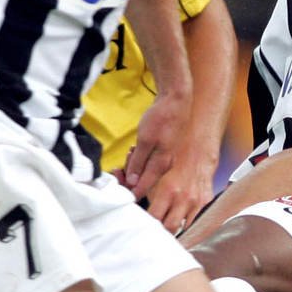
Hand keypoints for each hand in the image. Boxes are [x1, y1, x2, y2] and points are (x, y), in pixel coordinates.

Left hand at [125, 88, 191, 203]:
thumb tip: (132, 182)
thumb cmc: (162, 119)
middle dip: (127, 176)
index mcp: (160, 166)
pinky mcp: (162, 152)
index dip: (127, 190)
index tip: (115, 185)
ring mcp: (163, 159)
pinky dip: (138, 158)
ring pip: (143, 171)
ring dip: (132, 166)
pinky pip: (147, 162)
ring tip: (130, 151)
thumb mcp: (145, 140)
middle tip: (117, 167)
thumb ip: (138, 163)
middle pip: (142, 181)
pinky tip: (135, 149)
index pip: (142, 188)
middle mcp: (164, 166)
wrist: (176, 101)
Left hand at [140, 139, 217, 233]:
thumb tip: (134, 197)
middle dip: (160, 234)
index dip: (146, 227)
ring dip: (174, 230)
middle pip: (169, 228)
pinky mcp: (206, 200)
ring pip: (183, 227)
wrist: (200, 140)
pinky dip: (187, 223)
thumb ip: (145, 186)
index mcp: (168, 190)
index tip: (141, 231)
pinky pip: (196, 220)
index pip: (154, 219)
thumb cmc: (175, 151)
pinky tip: (180, 223)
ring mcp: (197, 200)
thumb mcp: (156, 167)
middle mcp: (184, 198)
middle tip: (151, 236)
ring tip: (164, 234)